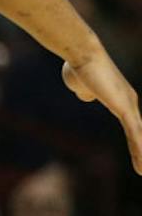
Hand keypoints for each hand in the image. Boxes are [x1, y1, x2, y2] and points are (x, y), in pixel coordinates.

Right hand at [63, 49, 141, 173]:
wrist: (83, 55)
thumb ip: (86, 92)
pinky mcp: (124, 107)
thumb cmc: (79, 67)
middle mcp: (130, 102)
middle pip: (138, 132)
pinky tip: (141, 159)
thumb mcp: (80, 85)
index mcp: (121, 99)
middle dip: (141, 151)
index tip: (137, 155)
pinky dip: (138, 147)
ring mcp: (129, 104)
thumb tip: (87, 95)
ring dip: (141, 154)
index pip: (131, 126)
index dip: (134, 141)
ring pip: (138, 135)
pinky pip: (134, 132)